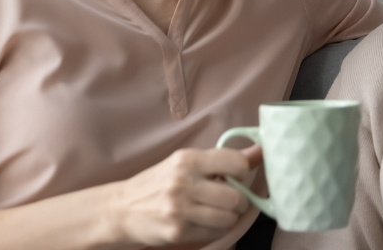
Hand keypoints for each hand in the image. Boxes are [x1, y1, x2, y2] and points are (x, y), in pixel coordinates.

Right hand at [106, 145, 261, 245]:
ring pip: (228, 217)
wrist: (121, 209)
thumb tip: (261, 150)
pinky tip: (203, 221)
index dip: (244, 170)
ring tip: (216, 211)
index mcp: (188, 159)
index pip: (235, 162)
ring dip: (228, 216)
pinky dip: (215, 229)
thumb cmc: (159, 182)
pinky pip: (214, 232)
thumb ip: (224, 159)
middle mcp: (184, 182)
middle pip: (236, 196)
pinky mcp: (177, 231)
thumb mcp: (187, 162)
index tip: (237, 175)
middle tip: (228, 199)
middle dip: (239, 200)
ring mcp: (179, 208)